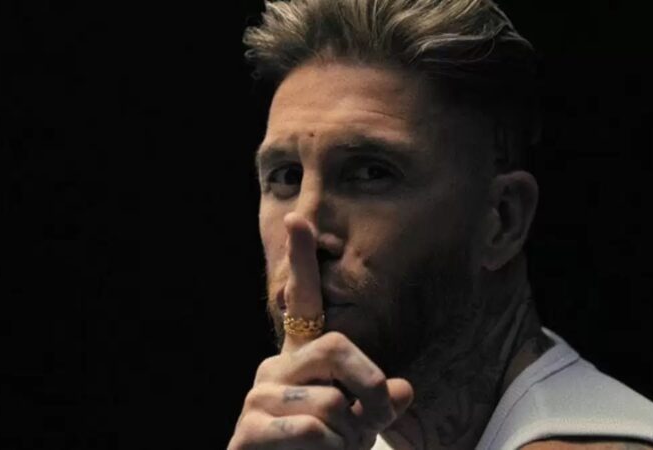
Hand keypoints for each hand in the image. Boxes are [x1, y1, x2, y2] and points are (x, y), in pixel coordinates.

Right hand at [227, 212, 414, 449]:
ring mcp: (258, 397)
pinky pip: (311, 430)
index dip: (300, 262)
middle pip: (336, 346)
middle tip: (375, 419)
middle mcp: (275, 368)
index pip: (301, 302)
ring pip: (330, 401)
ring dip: (349, 435)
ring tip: (335, 448)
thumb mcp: (360, 424)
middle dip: (371, 387)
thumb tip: (404, 389)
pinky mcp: (248, 431)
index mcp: (300, 358)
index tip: (296, 220)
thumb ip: (379, 400)